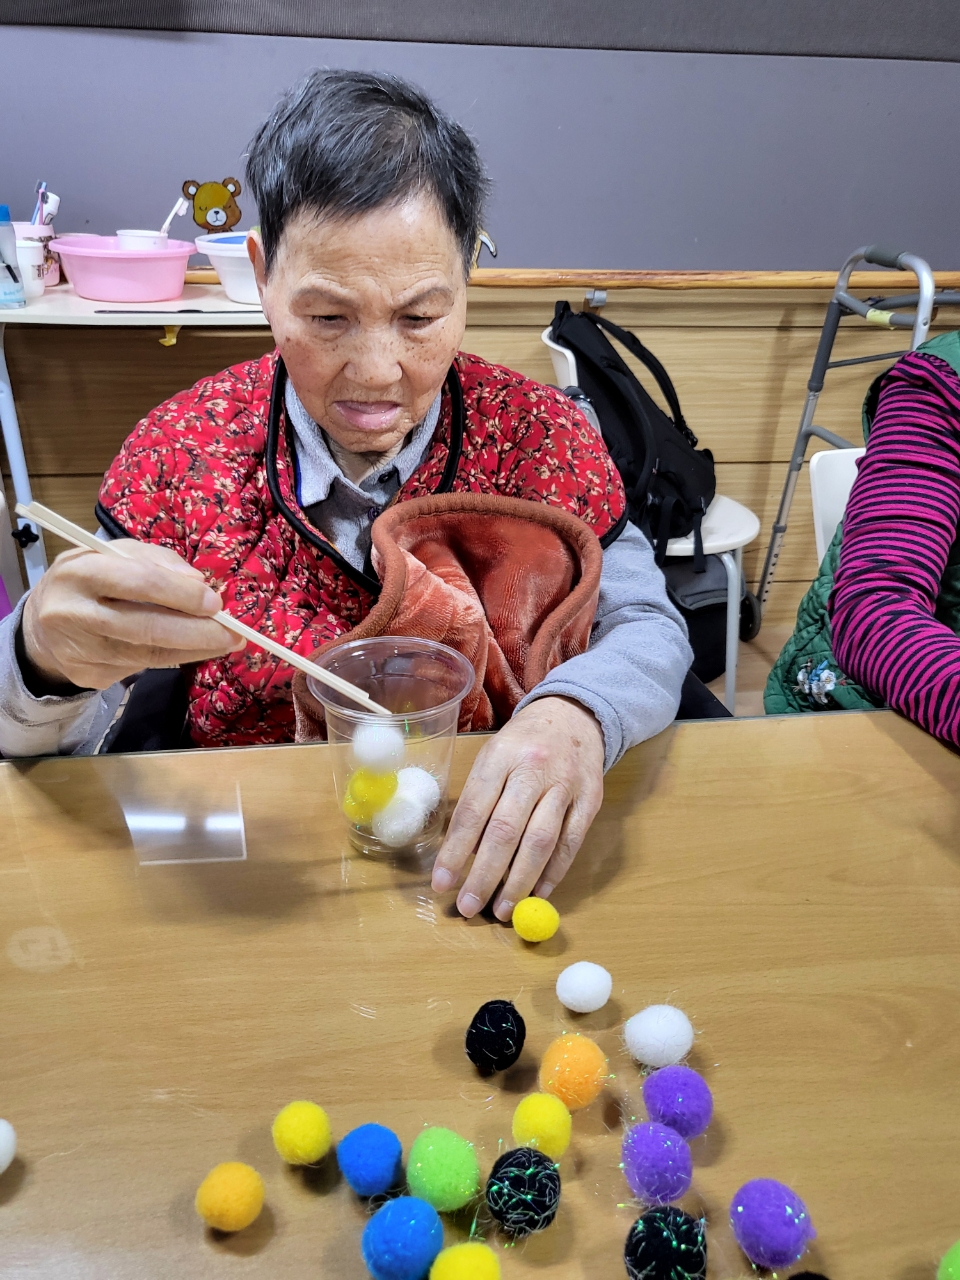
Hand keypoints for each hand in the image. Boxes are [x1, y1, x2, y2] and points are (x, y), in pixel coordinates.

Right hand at [21, 541, 243, 689]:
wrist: (40, 627)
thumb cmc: (88, 581)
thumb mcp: (112, 555)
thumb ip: (155, 560)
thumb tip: (198, 582)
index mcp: (80, 572)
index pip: (139, 582)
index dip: (181, 594)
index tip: (215, 602)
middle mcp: (74, 613)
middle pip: (146, 627)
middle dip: (197, 632)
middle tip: (233, 633)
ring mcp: (80, 651)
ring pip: (149, 655)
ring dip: (194, 649)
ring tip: (224, 642)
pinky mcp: (89, 676)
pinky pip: (141, 668)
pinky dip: (172, 659)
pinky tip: (189, 649)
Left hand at [431, 696, 603, 919]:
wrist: (574, 717)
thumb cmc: (522, 744)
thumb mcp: (492, 758)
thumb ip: (478, 800)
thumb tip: (463, 854)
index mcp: (500, 757)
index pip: (473, 811)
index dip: (455, 851)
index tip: (441, 883)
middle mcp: (533, 770)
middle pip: (506, 831)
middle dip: (484, 875)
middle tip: (469, 907)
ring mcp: (565, 786)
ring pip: (540, 842)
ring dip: (519, 882)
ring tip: (501, 910)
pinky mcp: (590, 801)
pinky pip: (570, 844)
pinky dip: (553, 873)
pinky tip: (537, 894)